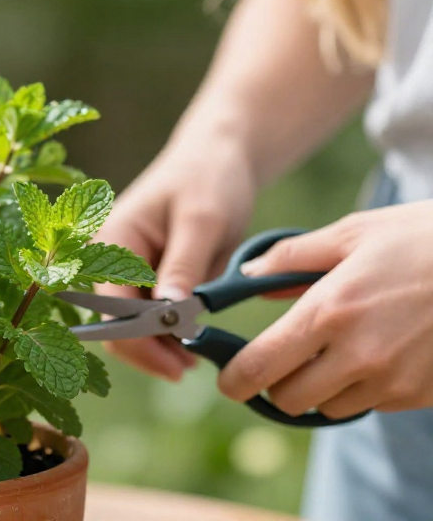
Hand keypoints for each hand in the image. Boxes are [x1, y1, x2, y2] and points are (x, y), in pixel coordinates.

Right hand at [96, 139, 257, 380]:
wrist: (218, 157)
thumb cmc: (208, 178)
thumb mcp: (203, 221)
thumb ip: (183, 266)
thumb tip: (170, 314)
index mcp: (109, 243)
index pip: (111, 310)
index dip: (141, 341)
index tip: (180, 363)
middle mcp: (106, 261)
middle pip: (114, 326)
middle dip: (148, 351)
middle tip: (190, 368)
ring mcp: (123, 272)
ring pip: (129, 328)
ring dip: (158, 348)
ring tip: (194, 359)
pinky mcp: (142, 279)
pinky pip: (146, 318)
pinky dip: (166, 334)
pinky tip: (191, 341)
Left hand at [220, 201, 432, 416]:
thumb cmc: (422, 238)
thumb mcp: (354, 233)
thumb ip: (292, 258)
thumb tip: (247, 276)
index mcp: (329, 311)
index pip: (260, 366)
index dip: (234, 380)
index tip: (227, 379)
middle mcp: (357, 354)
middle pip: (288, 399)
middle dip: (275, 384)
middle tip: (280, 361)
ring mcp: (393, 380)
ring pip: (328, 407)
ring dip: (320, 387)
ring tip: (336, 349)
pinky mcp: (421, 394)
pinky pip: (371, 404)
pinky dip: (361, 387)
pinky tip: (377, 351)